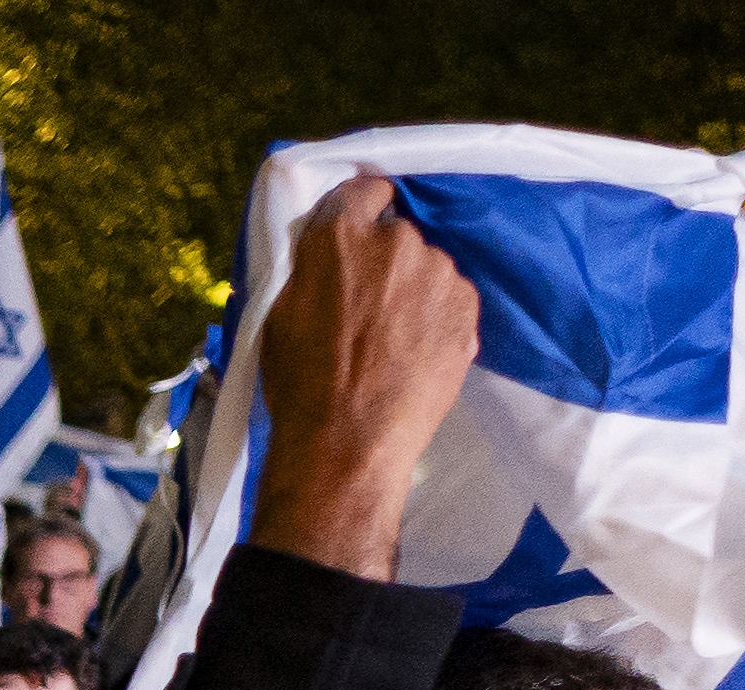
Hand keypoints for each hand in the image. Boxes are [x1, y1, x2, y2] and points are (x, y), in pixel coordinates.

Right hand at [251, 171, 477, 583]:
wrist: (346, 443)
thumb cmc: (299, 384)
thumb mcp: (277, 315)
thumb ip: (308, 267)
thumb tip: (323, 250)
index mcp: (340, 236)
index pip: (363, 190)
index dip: (360, 209)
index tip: (358, 229)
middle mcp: (397, 241)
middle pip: (396, 235)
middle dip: (383, 262)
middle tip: (363, 310)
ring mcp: (439, 273)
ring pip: (426, 269)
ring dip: (412, 291)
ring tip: (389, 342)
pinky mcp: (467, 308)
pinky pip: (450, 301)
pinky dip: (435, 319)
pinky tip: (411, 355)